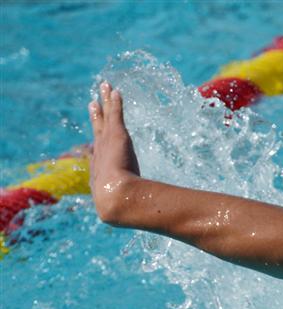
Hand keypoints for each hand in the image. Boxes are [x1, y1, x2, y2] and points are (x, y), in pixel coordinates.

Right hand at [87, 82, 141, 220]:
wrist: (115, 197)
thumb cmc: (124, 205)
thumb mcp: (131, 204)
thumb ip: (143, 206)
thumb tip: (156, 216)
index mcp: (101, 167)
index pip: (98, 148)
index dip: (98, 138)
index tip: (98, 131)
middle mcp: (100, 152)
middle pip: (98, 127)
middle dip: (97, 114)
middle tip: (93, 101)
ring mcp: (106, 142)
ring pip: (105, 116)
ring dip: (105, 101)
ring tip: (104, 87)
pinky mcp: (115, 134)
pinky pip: (115, 113)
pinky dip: (114, 101)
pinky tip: (114, 90)